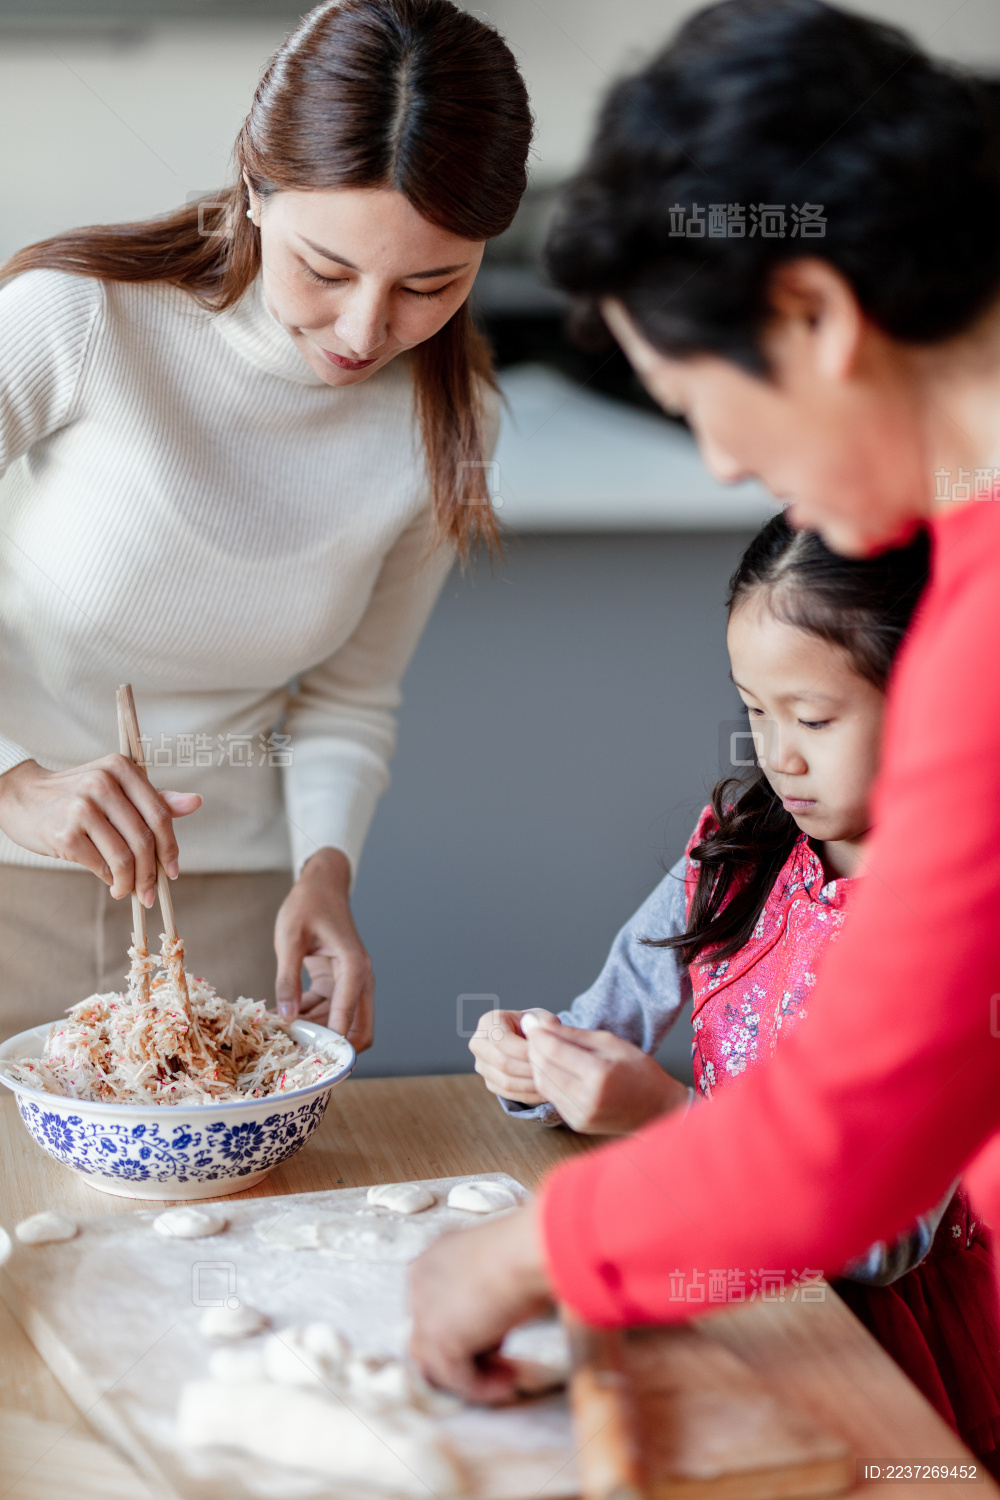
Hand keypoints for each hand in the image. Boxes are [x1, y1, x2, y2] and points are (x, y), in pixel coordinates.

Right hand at [0, 757, 200, 904]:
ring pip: (124, 858)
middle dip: (152, 873)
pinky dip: (111, 880)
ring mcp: (81, 808)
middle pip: (144, 839)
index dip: (171, 847)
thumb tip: (195, 802)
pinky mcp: (65, 834)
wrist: (22, 796)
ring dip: (132, 883)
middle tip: (151, 892)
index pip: (160, 814)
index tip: (174, 870)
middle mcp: (102, 783)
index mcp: (121, 767)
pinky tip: (111, 883)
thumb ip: (154, 798)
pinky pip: (101, 866)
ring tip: (129, 891)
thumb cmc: (76, 794)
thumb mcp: (115, 787)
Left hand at [273, 847, 373, 1048]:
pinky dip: (312, 1019)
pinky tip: (286, 1020)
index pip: (347, 1018)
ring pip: (342, 1024)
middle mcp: (360, 979)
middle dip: (334, 1049)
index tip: (309, 1062)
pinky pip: (329, 1012)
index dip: (331, 1044)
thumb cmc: (308, 905)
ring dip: (319, 1034)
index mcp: (354, 968)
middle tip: (302, 1059)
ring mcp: (351, 982)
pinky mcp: (340, 983)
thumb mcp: (290, 939)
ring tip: (285, 1040)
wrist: (322, 885)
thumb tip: (286, 1016)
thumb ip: (288, 979)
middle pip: (359, 1031)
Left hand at [409, 1202, 552, 1401]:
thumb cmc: (525, 1248)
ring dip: (470, 1374)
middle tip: (499, 1362)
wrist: (527, 1249)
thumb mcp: (498, 1267)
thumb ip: (484, 1293)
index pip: (436, 1306)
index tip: (494, 1338)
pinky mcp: (439, 1339)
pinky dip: (482, 1386)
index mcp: (433, 1259)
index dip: (465, 1326)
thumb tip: (498, 1316)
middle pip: (429, 1333)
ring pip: (435, 1360)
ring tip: (505, 1376)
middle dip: (463, 1352)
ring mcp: (424, 1312)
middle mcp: (420, 1282)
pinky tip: (508, 1380)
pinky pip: (457, 1377)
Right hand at [469, 1008, 556, 1104]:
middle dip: (530, 1069)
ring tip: (550, 1082)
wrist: (526, 1040)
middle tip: (552, 1072)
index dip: (524, 1050)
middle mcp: (478, 1043)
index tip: (546, 1054)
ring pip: (505, 1082)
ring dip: (531, 1084)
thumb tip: (542, 1027)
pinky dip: (528, 1094)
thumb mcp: (542, 1018)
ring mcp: (481, 1065)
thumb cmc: (535, 1027)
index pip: (501, 1039)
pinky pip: (508, 1094)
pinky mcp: (489, 1082)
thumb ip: (544, 1022)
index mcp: (488, 1022)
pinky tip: (545, 1091)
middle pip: (503, 1063)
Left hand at [525, 1016, 689, 1132]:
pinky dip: (548, 1081)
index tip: (531, 1022)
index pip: (553, 1051)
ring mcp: (581, 1114)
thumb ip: (574, 1035)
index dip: (537, 1035)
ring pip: (543, 1085)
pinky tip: (554, 1069)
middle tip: (535, 1034)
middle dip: (533, 1048)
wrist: (658, 1109)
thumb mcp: (611, 1042)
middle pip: (543, 1068)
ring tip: (543, 1049)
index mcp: (599, 1074)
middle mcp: (587, 1098)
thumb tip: (541, 1027)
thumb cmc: (639, 1070)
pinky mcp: (578, 1123)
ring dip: (537, 1065)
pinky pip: (552, 1098)